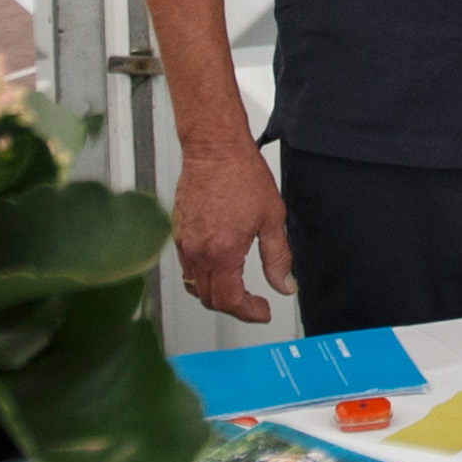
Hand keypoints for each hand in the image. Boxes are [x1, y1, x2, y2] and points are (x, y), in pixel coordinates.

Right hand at [170, 137, 290, 322]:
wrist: (214, 149)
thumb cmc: (241, 174)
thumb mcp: (272, 218)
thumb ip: (278, 258)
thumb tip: (284, 285)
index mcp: (223, 252)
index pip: (230, 301)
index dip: (249, 313)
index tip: (262, 311)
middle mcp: (198, 252)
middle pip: (210, 299)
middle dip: (234, 307)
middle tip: (254, 303)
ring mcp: (183, 243)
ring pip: (195, 286)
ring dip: (216, 294)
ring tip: (237, 290)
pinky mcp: (177, 233)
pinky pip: (187, 267)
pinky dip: (202, 277)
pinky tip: (219, 268)